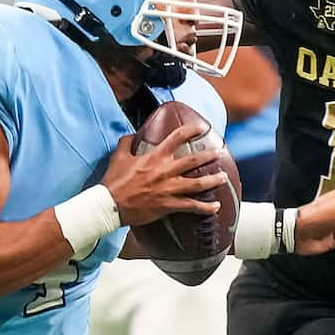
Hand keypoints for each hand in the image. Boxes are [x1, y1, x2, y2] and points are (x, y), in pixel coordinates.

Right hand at [102, 124, 228, 226]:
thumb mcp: (118, 157)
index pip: (177, 138)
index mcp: (154, 157)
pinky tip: (216, 207)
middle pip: (193, 161)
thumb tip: (132, 134)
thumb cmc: (114, 181)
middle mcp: (165, 171)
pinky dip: (205, 207)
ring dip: (213, 180)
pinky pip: (191, 206)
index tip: (202, 127)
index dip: (191, 130)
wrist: (109, 205)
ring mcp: (168, 189)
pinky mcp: (168, 205)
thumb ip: (127, 143)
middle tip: (220, 152)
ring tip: (224, 177)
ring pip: (197, 184)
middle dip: (209, 155)